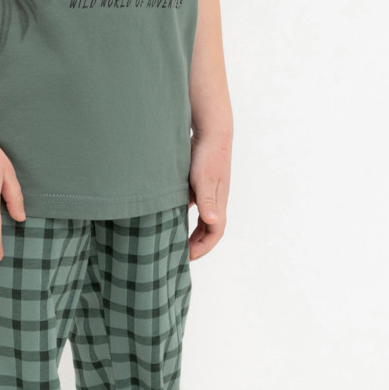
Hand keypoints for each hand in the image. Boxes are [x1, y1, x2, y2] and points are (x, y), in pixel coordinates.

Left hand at [187, 133, 231, 259]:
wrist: (211, 132)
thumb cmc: (208, 155)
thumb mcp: (204, 179)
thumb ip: (207, 201)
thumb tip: (212, 221)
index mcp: (218, 203)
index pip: (215, 233)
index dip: (203, 247)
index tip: (187, 256)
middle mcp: (214, 201)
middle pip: (209, 229)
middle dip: (197, 244)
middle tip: (179, 255)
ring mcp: (208, 193)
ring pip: (202, 219)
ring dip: (191, 232)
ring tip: (175, 240)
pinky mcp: (199, 184)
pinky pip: (194, 205)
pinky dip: (184, 214)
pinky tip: (170, 216)